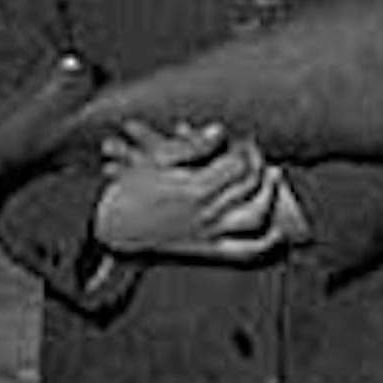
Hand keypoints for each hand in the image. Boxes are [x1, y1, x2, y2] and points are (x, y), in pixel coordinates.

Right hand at [94, 118, 297, 262]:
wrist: (104, 231)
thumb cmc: (122, 194)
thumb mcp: (152, 162)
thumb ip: (190, 145)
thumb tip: (219, 131)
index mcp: (194, 187)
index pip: (239, 163)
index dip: (245, 147)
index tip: (242, 140)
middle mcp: (207, 212)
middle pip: (249, 184)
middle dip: (257, 164)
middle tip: (254, 153)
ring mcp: (209, 233)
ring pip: (255, 214)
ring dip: (269, 194)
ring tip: (272, 179)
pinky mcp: (207, 251)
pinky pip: (246, 251)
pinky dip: (267, 242)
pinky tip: (278, 231)